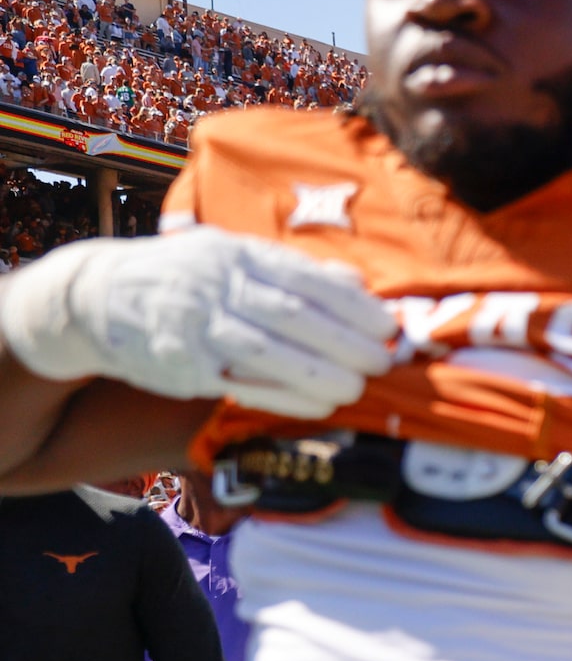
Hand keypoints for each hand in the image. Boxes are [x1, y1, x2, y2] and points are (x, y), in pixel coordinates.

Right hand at [0, 227, 391, 415]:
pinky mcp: (182, 364)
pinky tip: (318, 405)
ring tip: (356, 388)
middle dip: (345, 342)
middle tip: (381, 362)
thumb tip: (356, 282)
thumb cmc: (183, 277)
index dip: (352, 305)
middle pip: (292, 315)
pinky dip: (285, 397)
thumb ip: (293, 269)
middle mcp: (216, 286)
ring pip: (268, 352)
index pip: (305, 278)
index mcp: (236, 254)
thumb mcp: (230, 255)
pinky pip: (243, 384)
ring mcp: (196, 325)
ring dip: (319, 374)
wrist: (95, 296)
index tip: (386, 326)